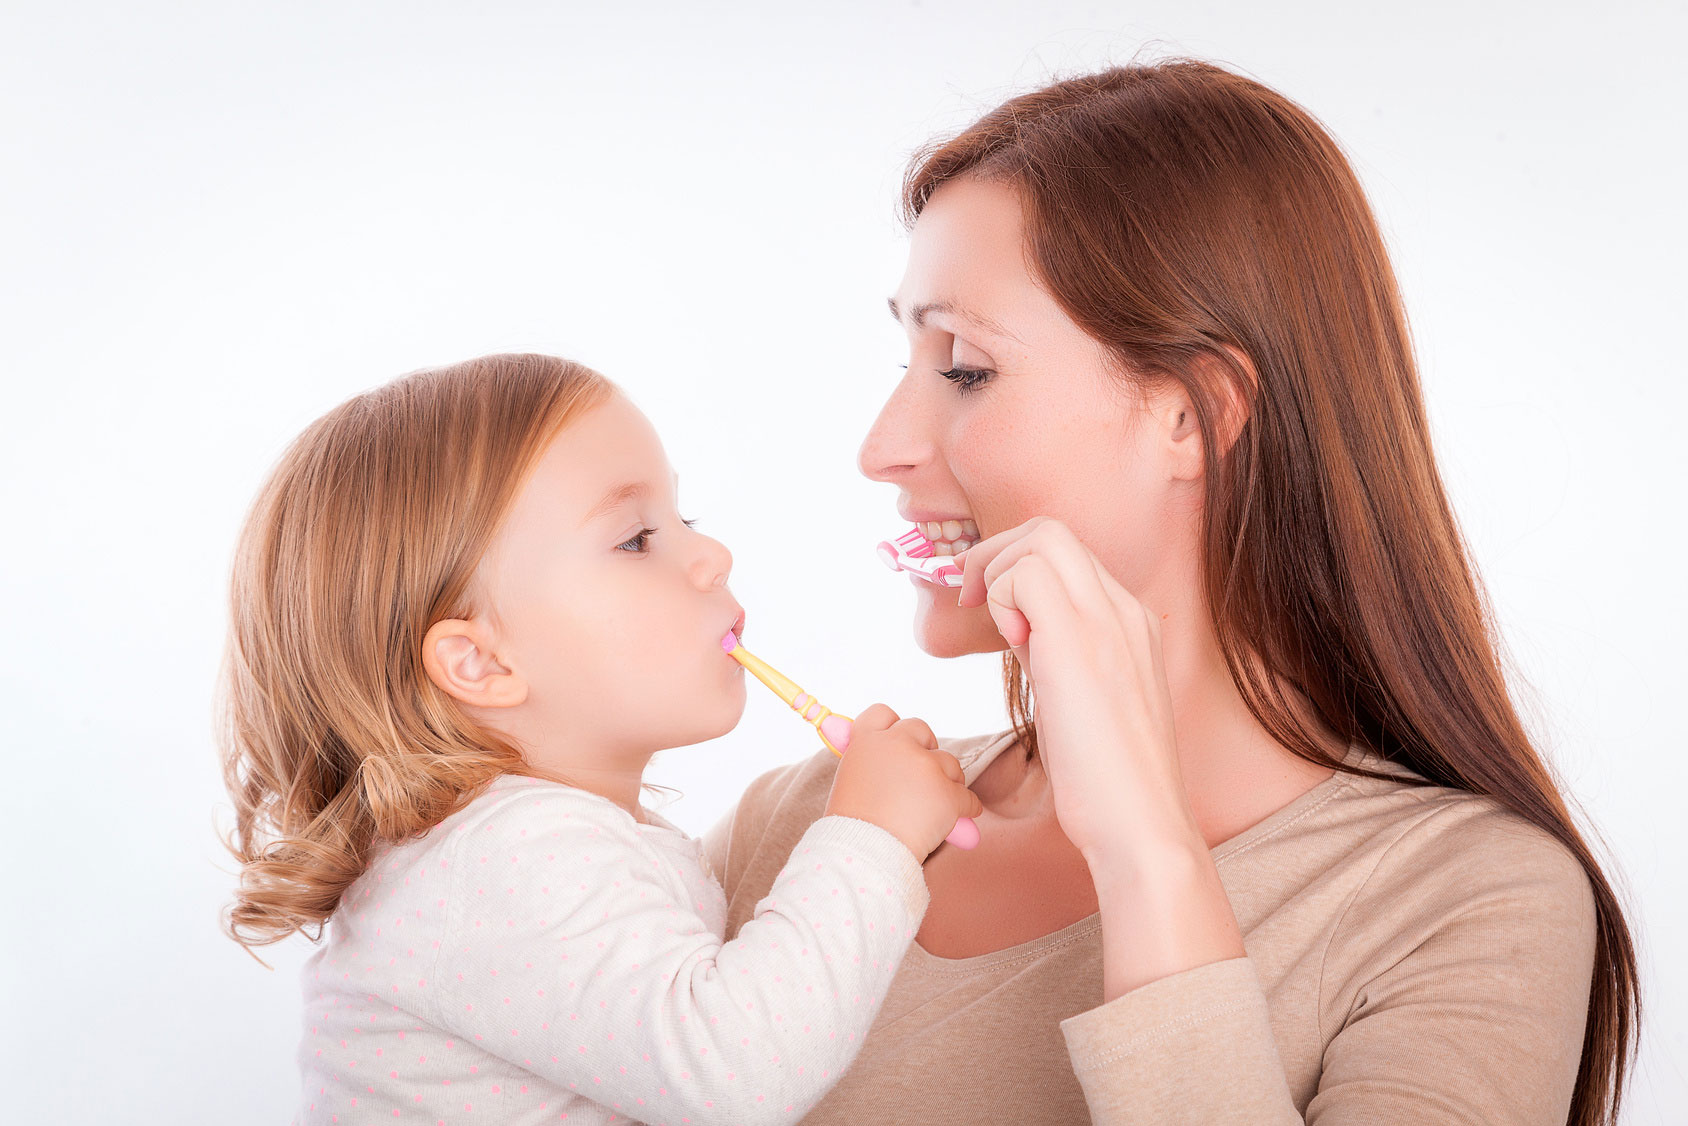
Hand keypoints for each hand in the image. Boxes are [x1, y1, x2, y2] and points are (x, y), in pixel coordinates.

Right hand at [823, 703, 984, 861]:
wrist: (866, 854)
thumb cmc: (853, 827)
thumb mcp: (850, 782)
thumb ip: (868, 762)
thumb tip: (879, 760)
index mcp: (867, 741)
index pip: (882, 713)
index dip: (893, 728)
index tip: (900, 743)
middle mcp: (897, 744)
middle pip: (921, 730)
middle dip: (926, 751)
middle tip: (923, 777)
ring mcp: (925, 767)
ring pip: (949, 764)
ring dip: (947, 782)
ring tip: (935, 808)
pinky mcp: (947, 793)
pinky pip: (968, 798)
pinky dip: (966, 809)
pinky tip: (959, 820)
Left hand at [956, 517, 1195, 865]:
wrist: (1141, 825)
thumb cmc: (1108, 781)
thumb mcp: (1085, 699)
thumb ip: (1058, 655)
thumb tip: (1019, 630)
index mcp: (1132, 622)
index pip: (1067, 555)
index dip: (1013, 568)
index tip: (984, 607)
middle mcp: (1126, 610)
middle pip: (1051, 531)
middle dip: (995, 555)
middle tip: (968, 602)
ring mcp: (1108, 620)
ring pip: (1041, 538)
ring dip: (998, 575)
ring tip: (997, 633)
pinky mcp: (1081, 641)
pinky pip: (1027, 574)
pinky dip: (1002, 598)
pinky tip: (1010, 648)